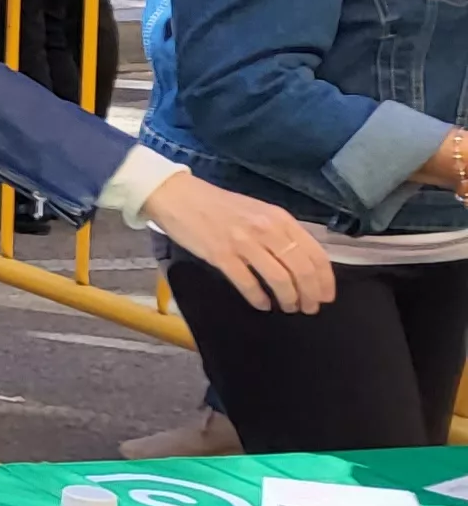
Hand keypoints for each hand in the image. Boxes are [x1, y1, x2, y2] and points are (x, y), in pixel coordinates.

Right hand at [143, 175, 337, 314]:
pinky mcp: (221, 255)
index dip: (325, 280)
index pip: (315, 254)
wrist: (179, 197)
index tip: (326, 296)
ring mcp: (244, 242)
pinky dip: (258, 298)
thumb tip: (300, 262)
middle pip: (301, 270)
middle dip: (310, 294)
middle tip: (309, 308)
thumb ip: (280, 233)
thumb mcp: (259, 212)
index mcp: (280, 219)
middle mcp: (267, 230)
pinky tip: (262, 305)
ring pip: (279, 279)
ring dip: (288, 299)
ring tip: (288, 308)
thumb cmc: (219, 206)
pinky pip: (248, 283)